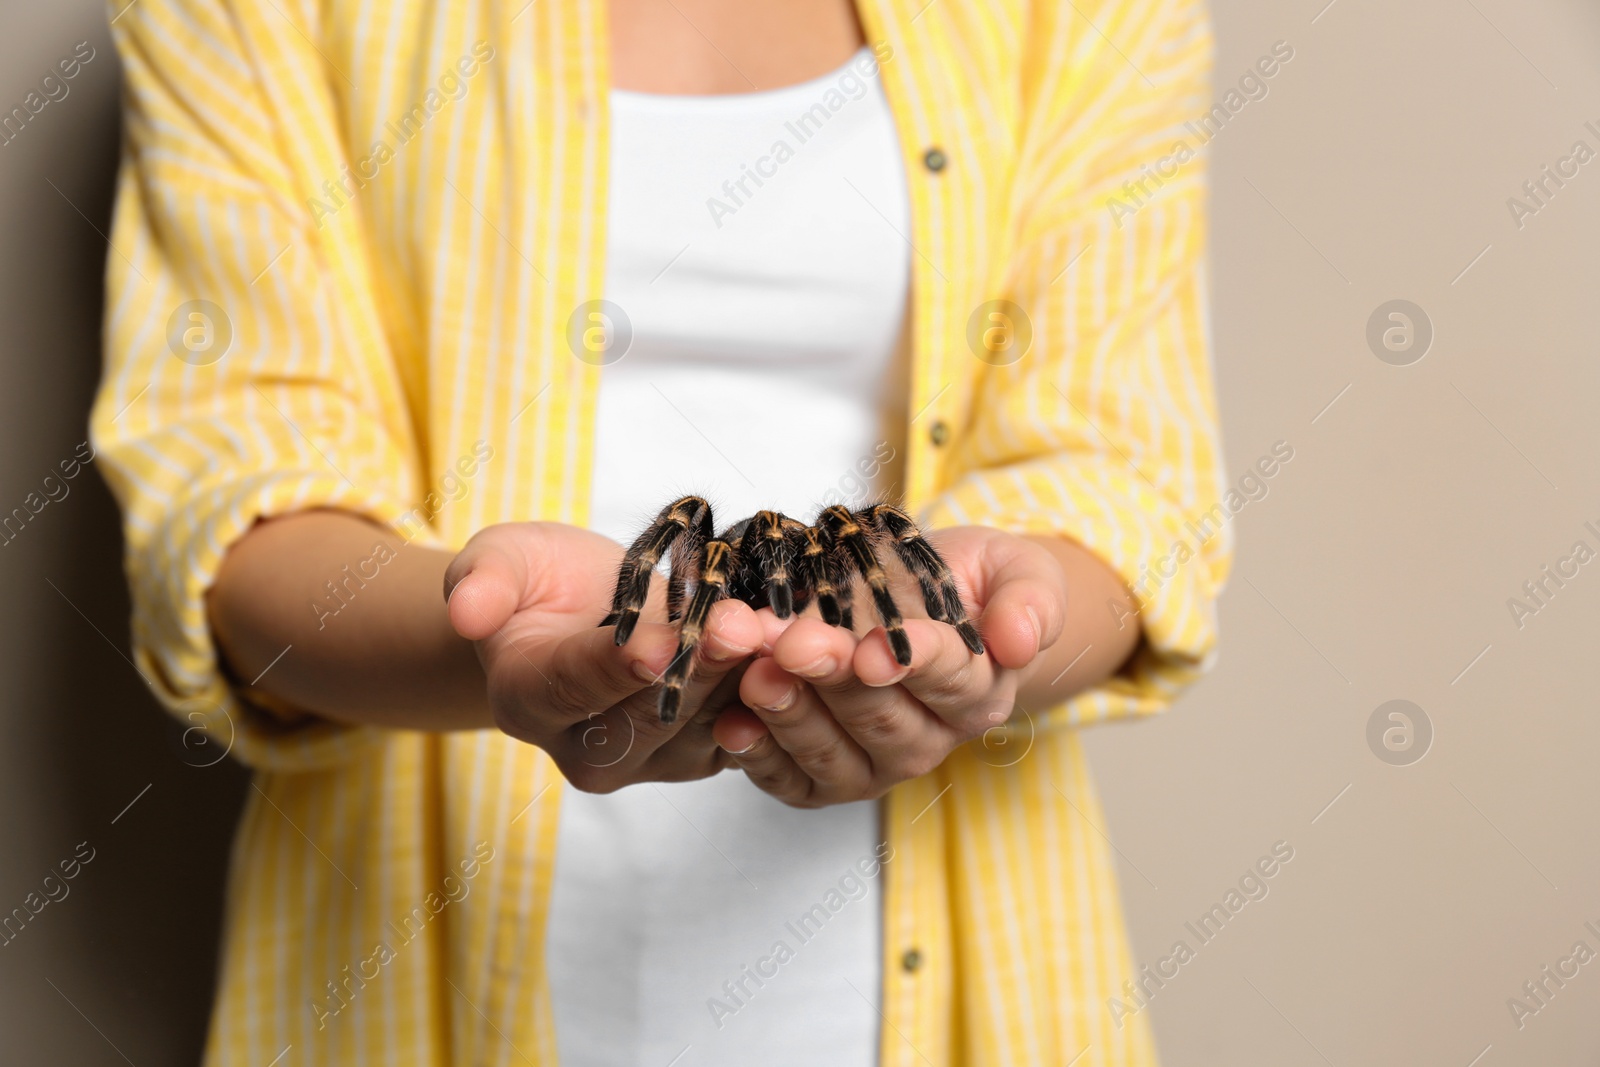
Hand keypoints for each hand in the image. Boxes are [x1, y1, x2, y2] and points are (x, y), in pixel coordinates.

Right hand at [444, 522, 763, 791]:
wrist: (579, 612)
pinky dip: (777, 689)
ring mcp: (653, 759)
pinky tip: (804, 650)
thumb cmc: (534, 583)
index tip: (654, 643)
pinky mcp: (706, 751)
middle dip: (702, 667)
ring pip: (709, 722)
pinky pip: (747, 725)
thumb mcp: (498, 561)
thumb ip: (482, 582)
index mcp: (529, 702)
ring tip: (787, 635)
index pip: (575, 686)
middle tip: (744, 625)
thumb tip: (465, 610)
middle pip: (653, 712)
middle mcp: (587, 750)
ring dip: (752, 680)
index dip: (616, 666)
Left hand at [711, 526, 1073, 807]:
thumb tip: (1021, 641)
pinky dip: (757, 756)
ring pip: (831, 754)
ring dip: (788, 713)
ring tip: (755, 671)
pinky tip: (731, 724)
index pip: (950, 680)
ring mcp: (871, 765)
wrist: (910, 600)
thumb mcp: (1017, 569)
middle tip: (793, 645)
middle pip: (880, 717)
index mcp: (979, 693)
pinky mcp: (818, 779)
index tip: (876, 648)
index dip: (911, 662)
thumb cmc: (962, 583)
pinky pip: (789, 781)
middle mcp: (927, 739)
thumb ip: (1030, 600)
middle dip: (832, 678)